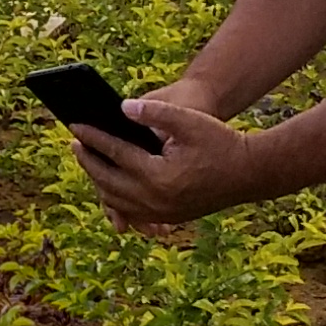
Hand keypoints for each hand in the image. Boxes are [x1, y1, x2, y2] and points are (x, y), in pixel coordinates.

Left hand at [67, 90, 274, 229]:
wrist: (250, 173)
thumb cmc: (221, 142)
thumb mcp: (189, 121)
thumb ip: (154, 112)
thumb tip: (121, 107)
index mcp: (158, 176)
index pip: (115, 154)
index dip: (93, 137)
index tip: (75, 125)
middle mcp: (156, 200)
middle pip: (109, 181)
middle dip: (88, 161)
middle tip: (75, 142)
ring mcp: (162, 214)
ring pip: (117, 200)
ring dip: (99, 181)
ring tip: (88, 160)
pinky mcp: (169, 218)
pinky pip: (132, 212)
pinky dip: (116, 198)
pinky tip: (109, 184)